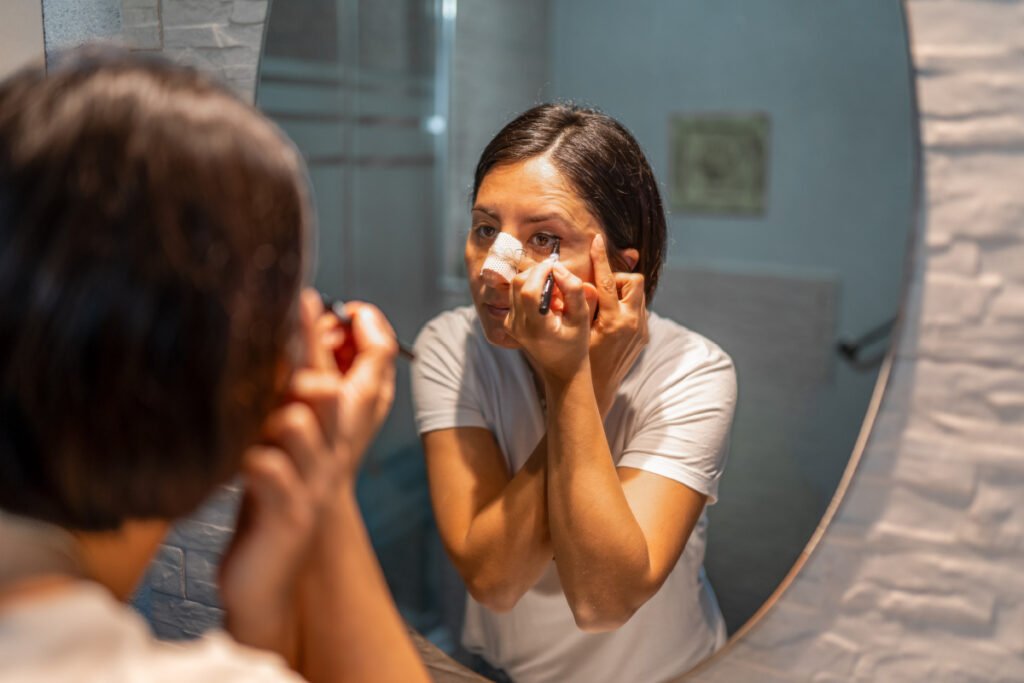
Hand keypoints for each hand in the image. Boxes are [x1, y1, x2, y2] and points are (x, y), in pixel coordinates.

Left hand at [219, 289, 397, 658]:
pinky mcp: (288, 512)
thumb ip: (291, 395)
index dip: (345, 335)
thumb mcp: (289, 441)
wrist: (273, 573)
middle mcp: (331, 454)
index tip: (318, 298)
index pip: (356, 373)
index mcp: (336, 433)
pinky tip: (240, 462)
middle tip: (292, 310)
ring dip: (275, 411)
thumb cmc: (274, 496)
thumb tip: (286, 337)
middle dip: (310, 349)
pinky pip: (271, 472)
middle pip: (333, 390)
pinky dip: (252, 460)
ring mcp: (311, 483)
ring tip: (256, 416)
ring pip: (300, 424)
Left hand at [504, 259, 596, 381]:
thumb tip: (558, 267)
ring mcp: (510, 324)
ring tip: (553, 292)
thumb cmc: (575, 344)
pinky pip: (515, 295)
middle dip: (538, 273)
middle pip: (518, 283)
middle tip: (558, 280)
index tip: (555, 266)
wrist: (562, 368)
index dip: (541, 272)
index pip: (529, 290)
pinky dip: (530, 289)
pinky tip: (545, 301)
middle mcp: (518, 325)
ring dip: (534, 280)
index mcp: (536, 327)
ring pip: (515, 286)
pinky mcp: (508, 322)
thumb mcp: (581, 317)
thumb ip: (573, 290)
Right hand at [587, 234, 647, 415]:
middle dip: (617, 279)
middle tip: (599, 291)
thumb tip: (577, 280)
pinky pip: (638, 309)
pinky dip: (625, 306)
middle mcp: (632, 324)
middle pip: (633, 281)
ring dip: (620, 293)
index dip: (600, 257)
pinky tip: (609, 317)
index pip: (607, 280)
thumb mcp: (576, 329)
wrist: (596, 387)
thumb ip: (579, 303)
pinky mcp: (644, 336)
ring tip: (603, 305)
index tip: (596, 240)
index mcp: (613, 321)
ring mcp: (641, 330)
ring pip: (638, 294)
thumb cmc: (578, 359)